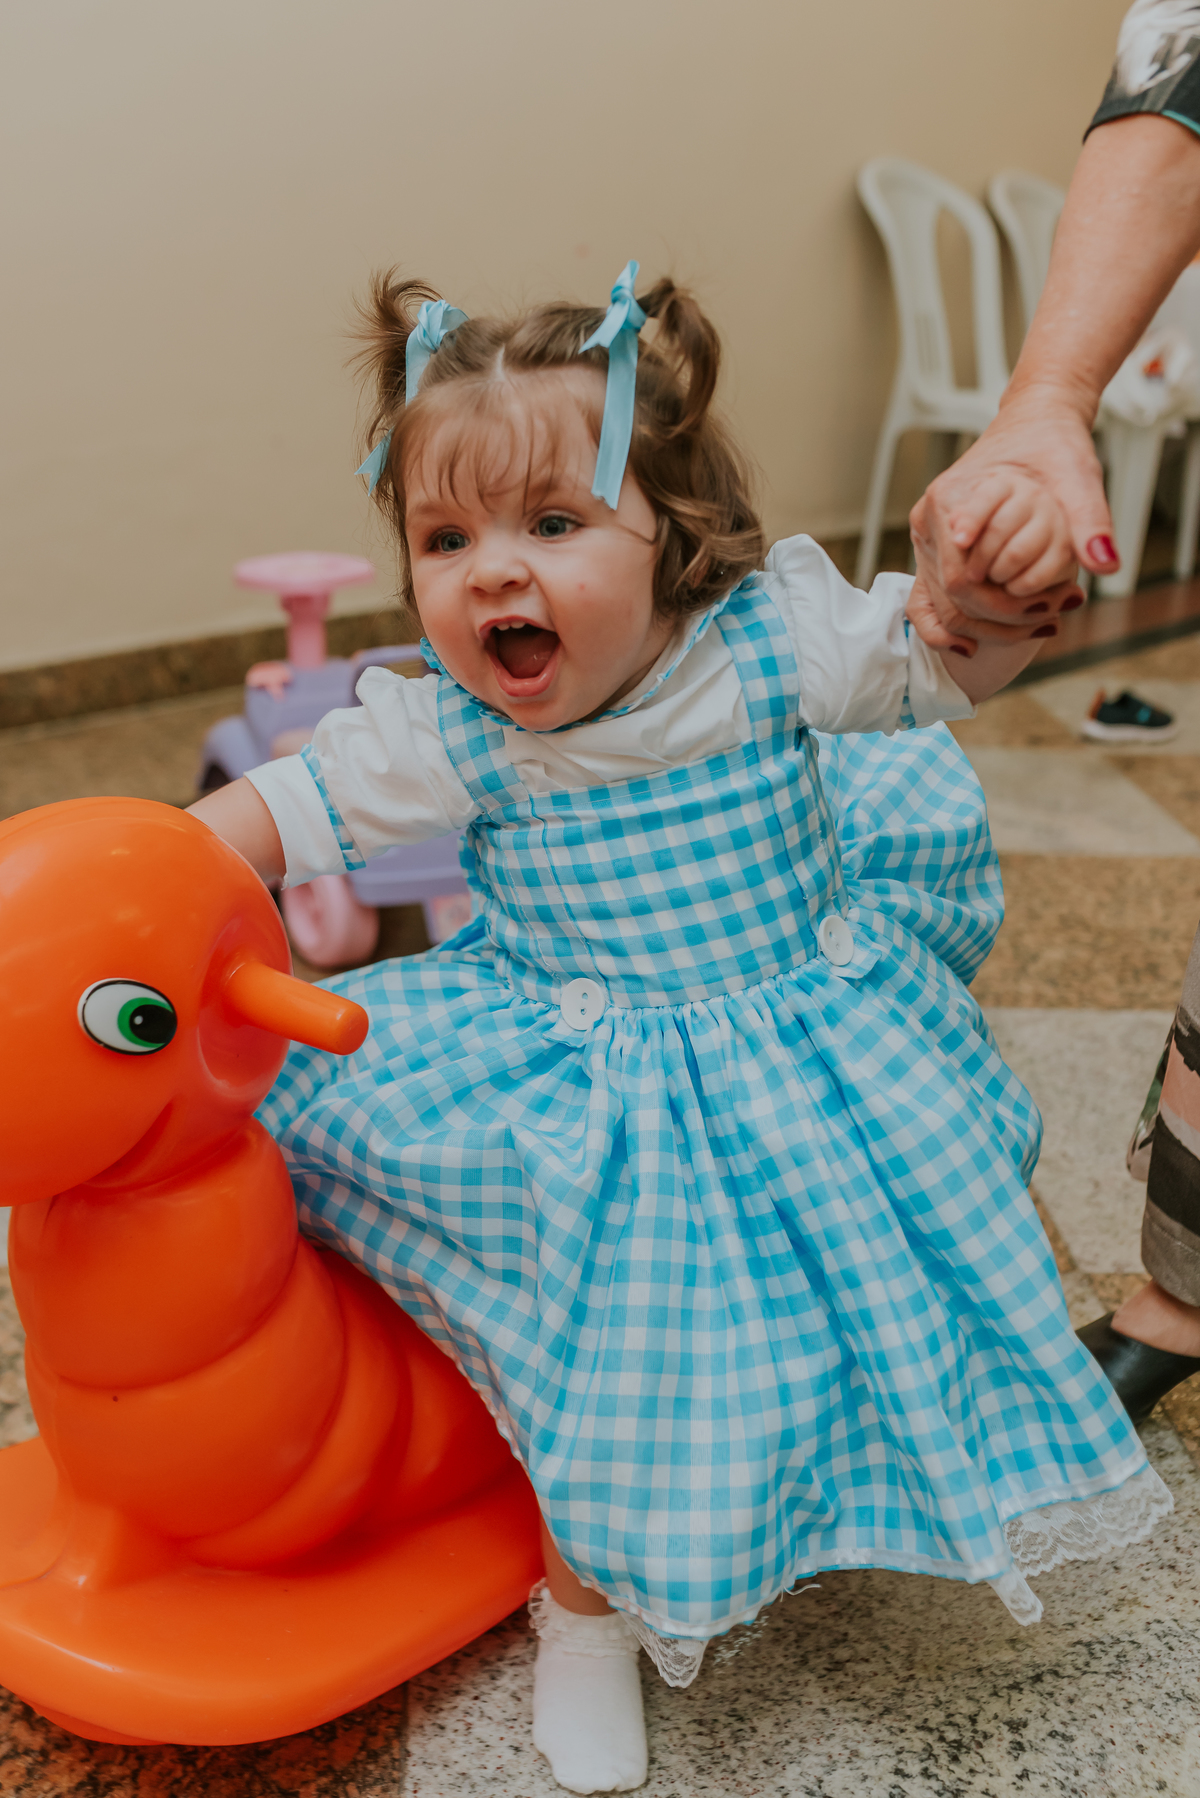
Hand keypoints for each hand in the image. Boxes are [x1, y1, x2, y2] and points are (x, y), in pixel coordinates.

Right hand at [910, 389, 1116, 630]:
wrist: (1037, 423)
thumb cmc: (1052, 445)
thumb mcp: (1078, 479)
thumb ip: (1090, 521)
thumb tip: (1105, 563)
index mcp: (951, 499)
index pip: (963, 578)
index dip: (1003, 606)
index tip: (1048, 610)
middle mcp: (929, 520)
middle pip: (952, 598)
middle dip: (1001, 621)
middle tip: (1052, 621)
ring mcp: (927, 537)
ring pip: (944, 606)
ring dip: (988, 626)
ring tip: (1040, 623)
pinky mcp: (935, 549)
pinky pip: (934, 600)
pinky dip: (959, 624)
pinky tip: (986, 639)